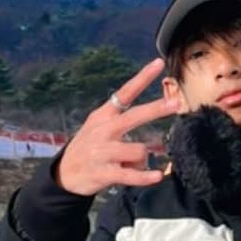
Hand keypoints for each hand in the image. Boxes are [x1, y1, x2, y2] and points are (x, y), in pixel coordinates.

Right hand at [56, 58, 177, 196]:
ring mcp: (103, 152)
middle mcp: (103, 130)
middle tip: (176, 103)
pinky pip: (131, 175)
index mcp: (103, 116)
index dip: (142, 78)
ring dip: (142, 160)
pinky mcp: (104, 173)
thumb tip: (145, 130)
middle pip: (135, 116)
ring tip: (130, 165)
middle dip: (156, 109)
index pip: (125, 93)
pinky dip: (145, 177)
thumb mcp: (97, 127)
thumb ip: (120, 123)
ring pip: (139, 150)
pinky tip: (157, 176)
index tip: (158, 64)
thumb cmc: (88, 148)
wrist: (64, 174)